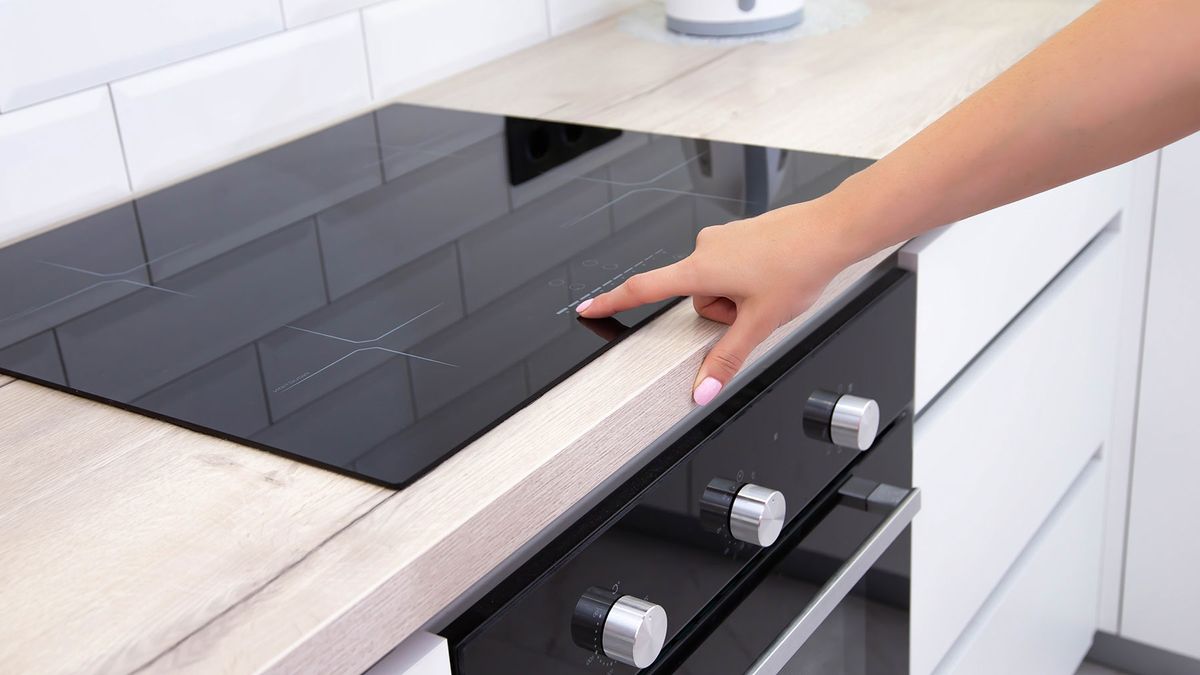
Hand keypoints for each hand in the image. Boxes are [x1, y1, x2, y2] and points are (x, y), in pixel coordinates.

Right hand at [576, 196, 858, 404]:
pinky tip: (774, 275)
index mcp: (701, 269)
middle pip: (696, 298)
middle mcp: (705, 248)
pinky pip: (732, 267)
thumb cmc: (798, 265)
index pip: (644, 290)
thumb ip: (727, 358)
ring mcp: (722, 238)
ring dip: (737, 296)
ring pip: (716, 284)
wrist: (830, 230)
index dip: (612, 302)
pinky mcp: (738, 235)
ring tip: (769, 288)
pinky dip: (748, 279)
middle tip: (756, 307)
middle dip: (722, 312)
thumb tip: (703, 390)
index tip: (588, 307)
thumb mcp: (760, 322)